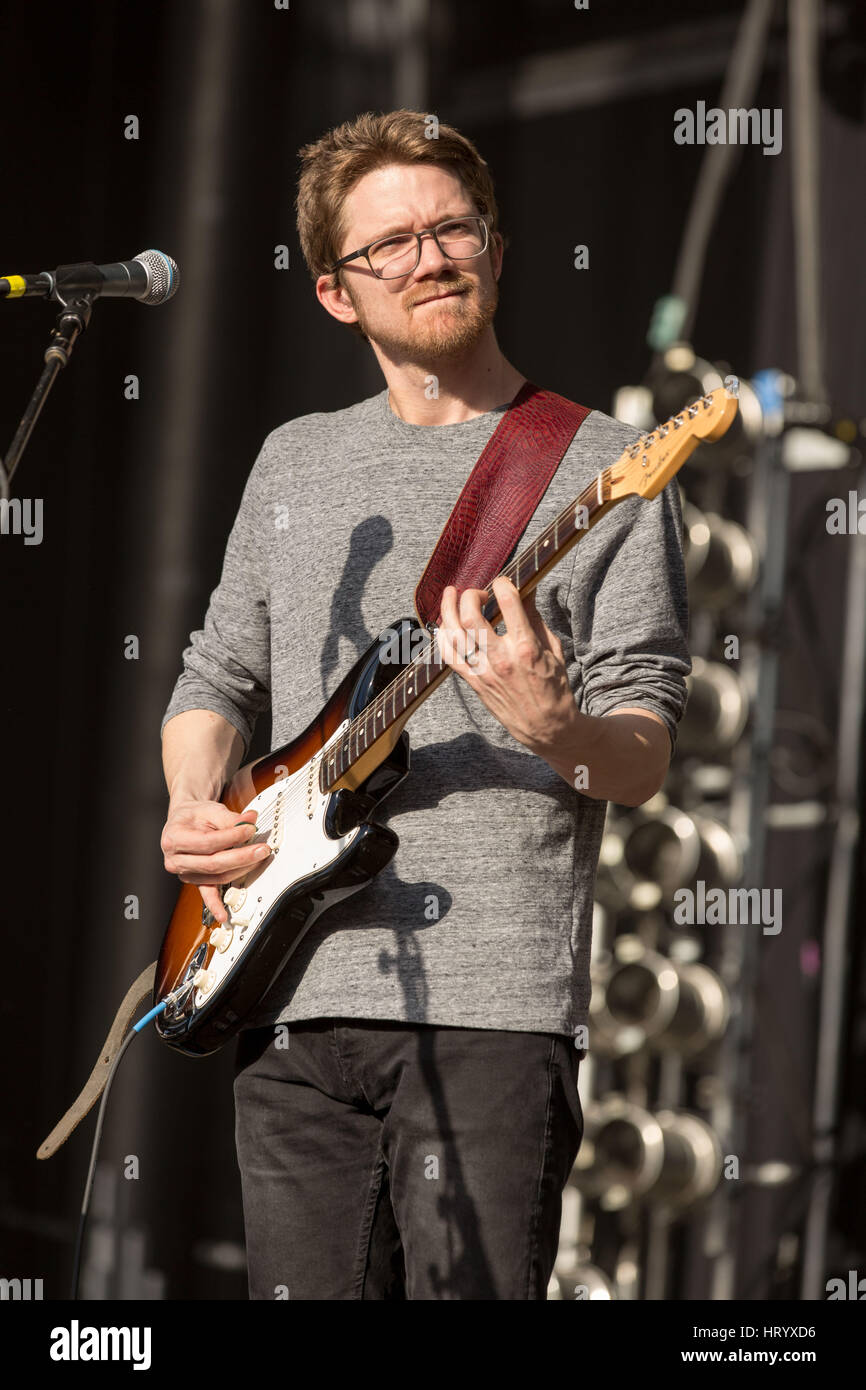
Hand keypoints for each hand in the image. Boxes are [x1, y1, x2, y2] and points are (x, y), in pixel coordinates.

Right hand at [161, 801, 271, 922]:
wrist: (183, 822)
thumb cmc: (193, 816)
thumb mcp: (208, 810)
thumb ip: (229, 818)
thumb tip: (249, 822)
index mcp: (174, 839)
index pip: (208, 842)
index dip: (232, 837)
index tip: (250, 830)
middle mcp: (176, 860)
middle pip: (213, 863)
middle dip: (241, 857)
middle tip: (261, 849)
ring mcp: (185, 873)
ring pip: (216, 877)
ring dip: (240, 870)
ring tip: (257, 858)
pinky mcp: (195, 881)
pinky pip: (206, 894)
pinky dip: (216, 905)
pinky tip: (223, 915)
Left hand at [436, 575, 574, 751]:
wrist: (546, 726)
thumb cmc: (554, 688)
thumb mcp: (554, 649)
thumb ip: (536, 620)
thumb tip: (526, 594)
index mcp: (525, 647)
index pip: (508, 602)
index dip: (502, 584)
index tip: (502, 583)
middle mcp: (501, 658)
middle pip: (471, 616)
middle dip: (470, 595)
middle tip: (478, 593)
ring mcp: (484, 671)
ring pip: (454, 634)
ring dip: (448, 609)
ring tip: (450, 594)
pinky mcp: (474, 682)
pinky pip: (449, 656)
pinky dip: (442, 637)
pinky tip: (443, 624)